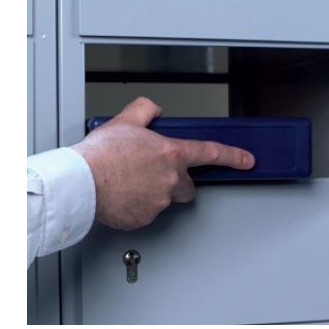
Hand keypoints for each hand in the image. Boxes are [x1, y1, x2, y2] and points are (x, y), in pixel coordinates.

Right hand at [72, 97, 255, 229]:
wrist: (81, 181)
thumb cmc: (100, 154)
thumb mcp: (125, 120)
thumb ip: (145, 111)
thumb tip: (153, 109)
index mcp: (170, 153)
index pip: (211, 153)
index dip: (233, 157)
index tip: (247, 161)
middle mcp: (170, 180)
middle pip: (188, 186)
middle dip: (177, 182)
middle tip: (154, 175)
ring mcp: (158, 202)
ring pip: (166, 201)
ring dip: (154, 194)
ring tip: (128, 183)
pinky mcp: (144, 219)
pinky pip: (146, 214)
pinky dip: (137, 207)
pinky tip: (122, 196)